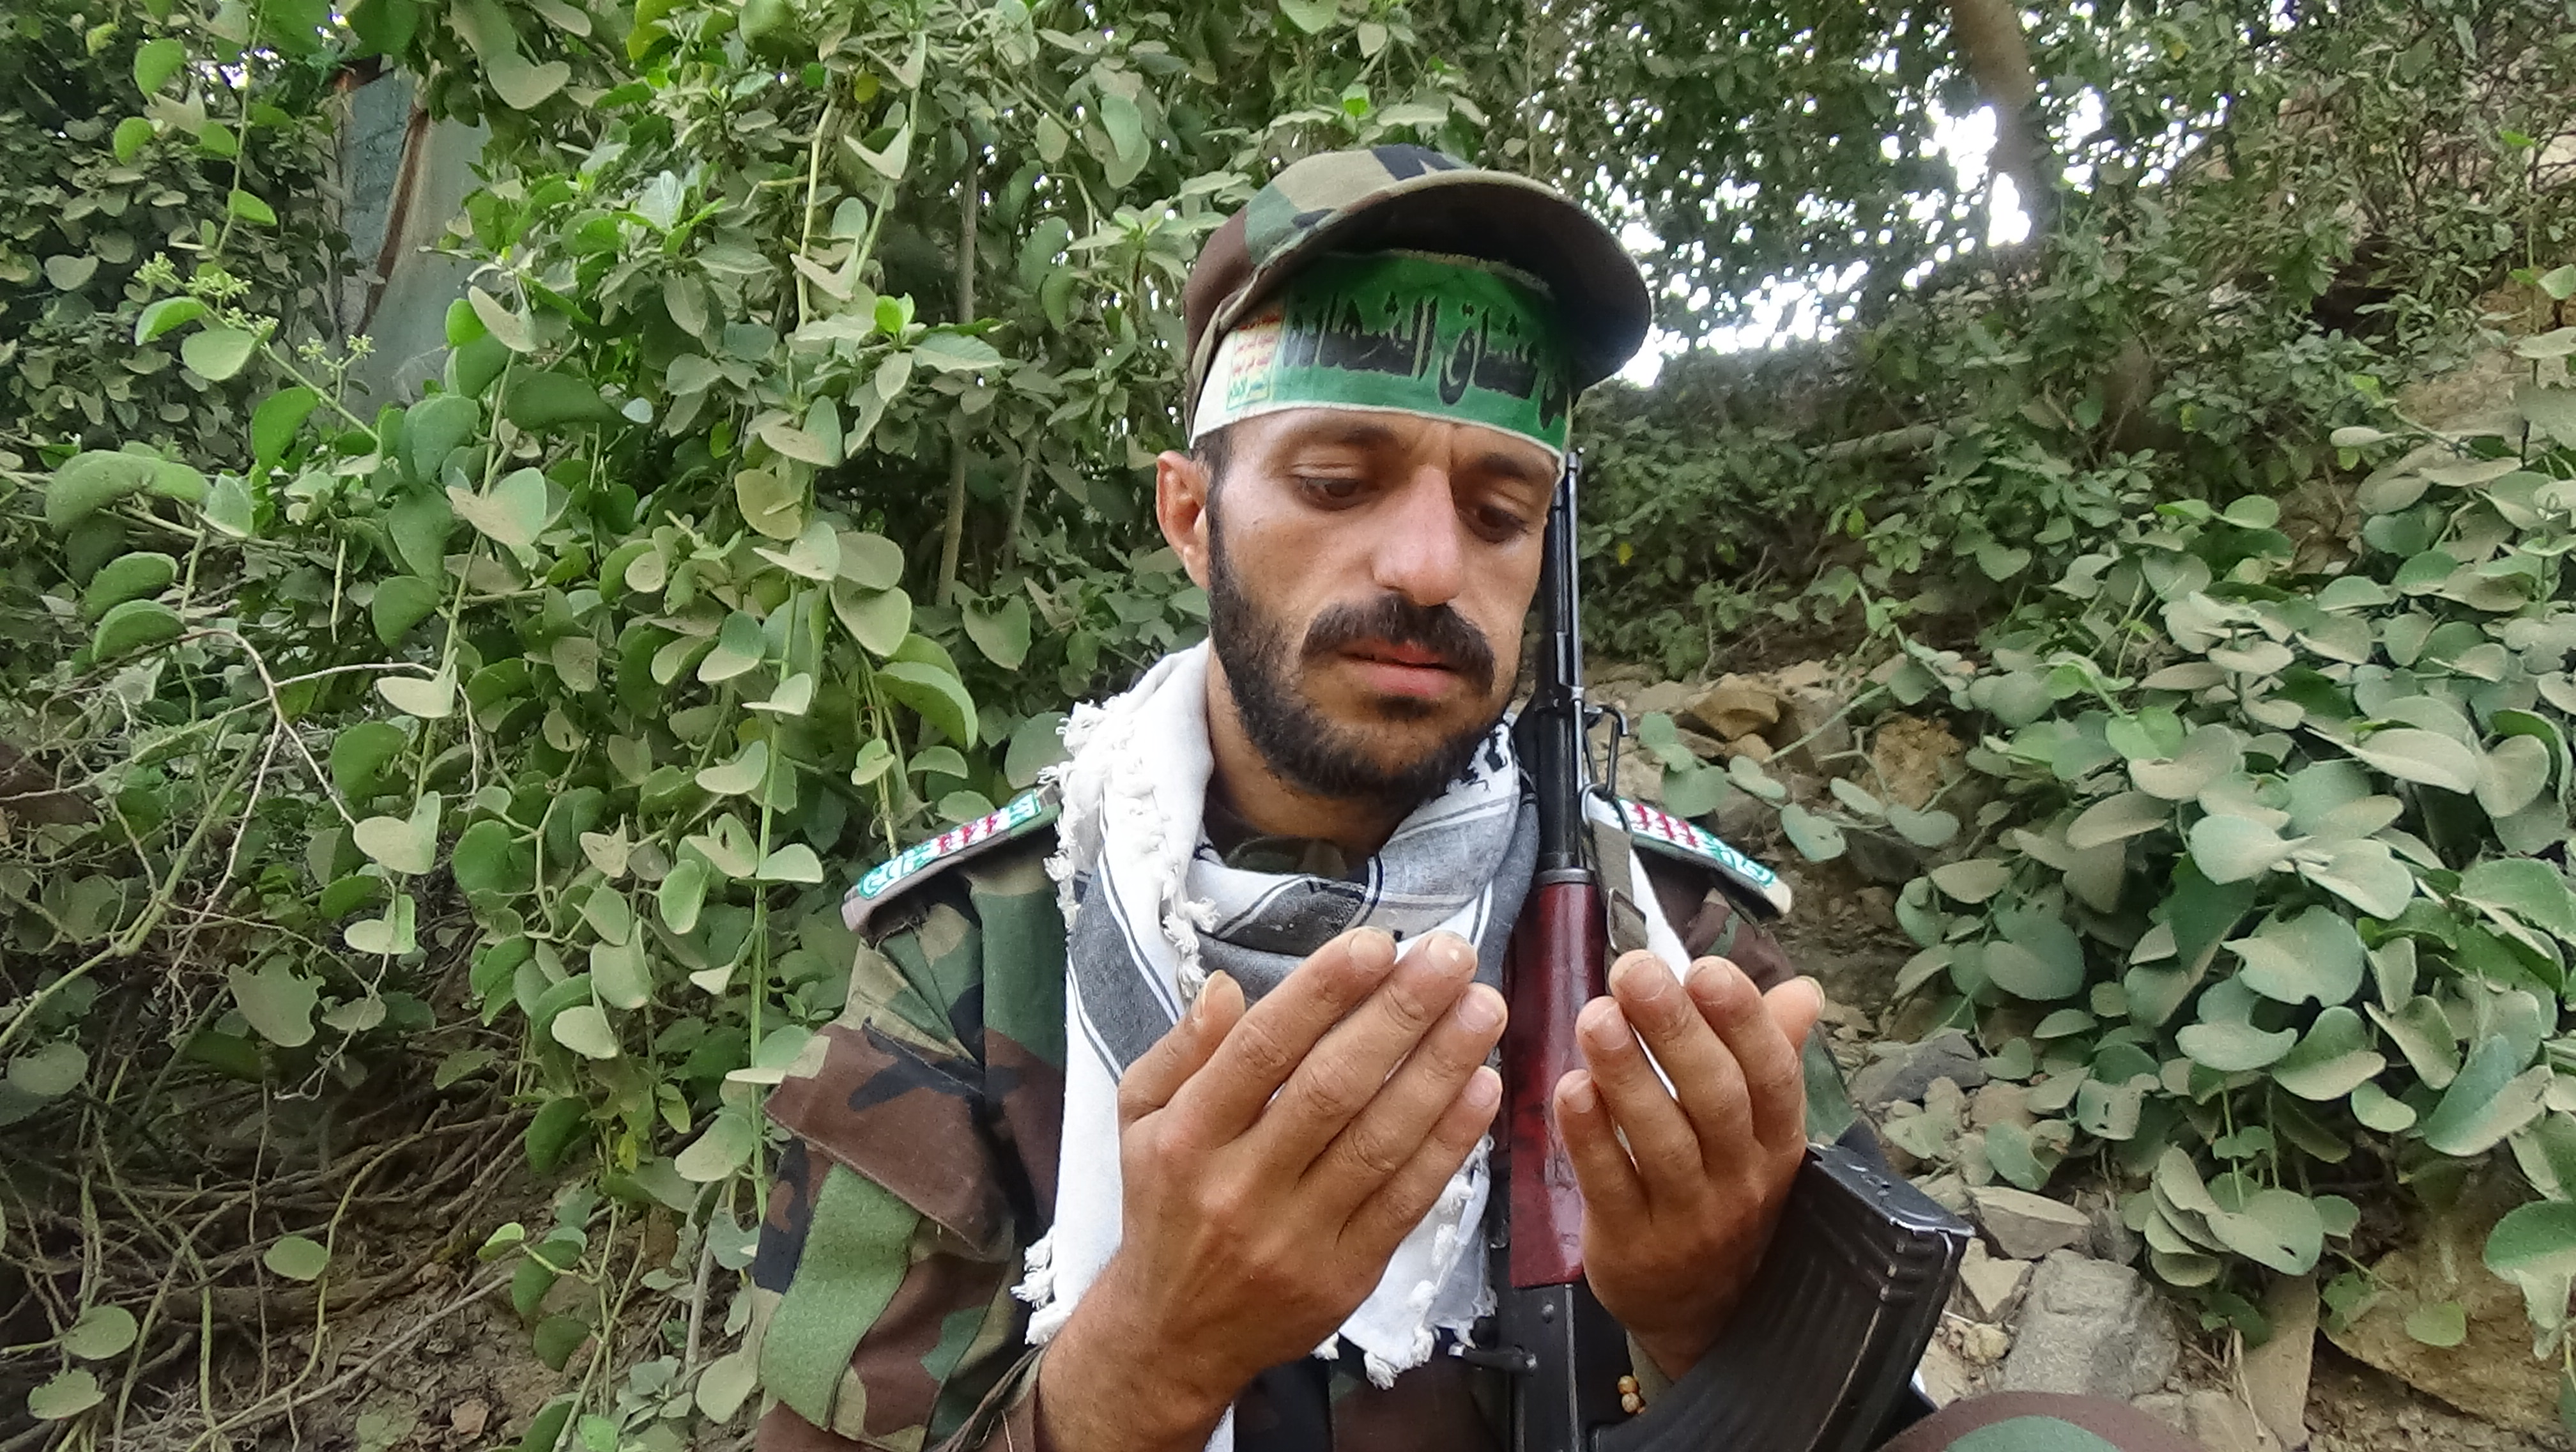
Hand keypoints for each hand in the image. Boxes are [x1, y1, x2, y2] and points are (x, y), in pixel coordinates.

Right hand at [1038, 928, 1506, 1451]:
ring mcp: (1296, 1235)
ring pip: (1380, 1141)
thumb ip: (1182, 1049)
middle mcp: (1240, 1185)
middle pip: (1331, 1088)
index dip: (1323, 993)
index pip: (1262, 1050)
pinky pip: (1407, 1199)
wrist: (1175, 1335)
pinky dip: (1450, 1142)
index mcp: (1187, 1136)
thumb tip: (1227, 987)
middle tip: (1452, 957)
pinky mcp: (1345, 1274)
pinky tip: (1483, 1088)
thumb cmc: (1164, 1204)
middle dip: (1399, 1015)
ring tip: (1483, 1008)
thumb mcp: (1140, 1118)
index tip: (1378, 944)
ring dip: (1440, 1068)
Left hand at [1556, 951, 1821, 1380]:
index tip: (1705, 967)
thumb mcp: (1759, 1133)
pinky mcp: (1632, 1245)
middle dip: (1676, 1031)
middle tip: (1633, 971)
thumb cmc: (1724, 1194)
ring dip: (1628, 1075)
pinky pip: (1611, 1185)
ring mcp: (1688, 1218)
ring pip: (1663, 1142)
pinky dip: (1589, 1137)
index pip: (1771, 1076)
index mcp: (1777, 1142)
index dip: (1743, 1021)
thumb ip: (1771, 1055)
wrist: (1702, 1312)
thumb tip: (1805, 989)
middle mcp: (1741, 1180)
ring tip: (1596, 1015)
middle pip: (1717, 1100)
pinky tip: (1568, 1088)